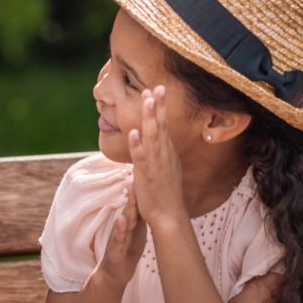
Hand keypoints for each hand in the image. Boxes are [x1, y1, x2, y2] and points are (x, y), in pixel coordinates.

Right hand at [95, 185, 147, 286]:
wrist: (115, 273)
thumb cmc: (128, 250)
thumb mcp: (138, 231)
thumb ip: (142, 216)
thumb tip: (155, 201)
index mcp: (131, 222)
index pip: (138, 204)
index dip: (143, 191)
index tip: (148, 175)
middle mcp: (123, 226)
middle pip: (130, 207)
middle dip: (134, 192)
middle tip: (138, 175)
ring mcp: (118, 237)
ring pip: (124, 220)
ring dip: (127, 206)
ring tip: (130, 193)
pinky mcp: (115, 250)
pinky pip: (118, 238)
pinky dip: (120, 229)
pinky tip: (122, 220)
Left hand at [127, 85, 188, 231]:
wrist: (169, 216)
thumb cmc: (166, 193)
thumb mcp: (166, 167)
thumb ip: (162, 152)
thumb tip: (159, 139)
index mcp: (167, 152)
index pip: (164, 125)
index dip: (161, 107)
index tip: (158, 89)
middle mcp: (164, 155)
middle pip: (160, 126)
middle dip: (158, 106)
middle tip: (157, 86)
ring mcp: (156, 164)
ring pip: (152, 137)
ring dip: (149, 118)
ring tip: (147, 100)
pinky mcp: (146, 175)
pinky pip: (141, 158)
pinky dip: (137, 145)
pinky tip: (133, 132)